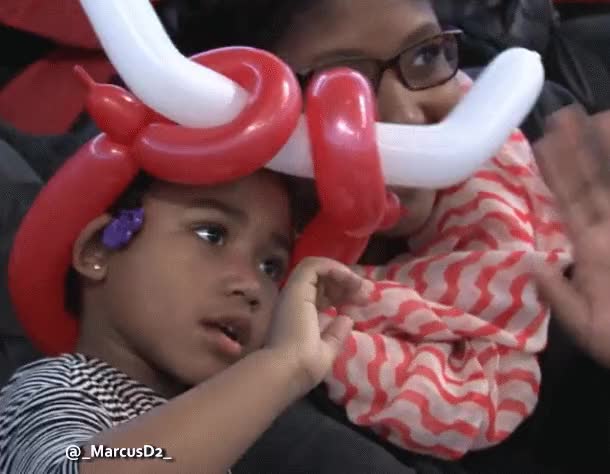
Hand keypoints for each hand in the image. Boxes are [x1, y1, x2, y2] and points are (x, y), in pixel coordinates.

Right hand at [266, 257, 368, 394]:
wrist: (288, 369)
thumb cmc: (304, 366)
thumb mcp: (327, 350)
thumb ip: (336, 334)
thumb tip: (346, 317)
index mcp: (300, 315)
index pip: (321, 295)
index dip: (342, 294)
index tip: (361, 302)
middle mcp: (294, 301)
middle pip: (321, 279)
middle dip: (346, 282)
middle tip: (365, 292)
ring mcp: (294, 292)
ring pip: (317, 268)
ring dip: (341, 274)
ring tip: (359, 286)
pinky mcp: (296, 286)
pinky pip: (314, 265)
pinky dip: (334, 268)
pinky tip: (349, 280)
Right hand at [532, 105, 609, 367]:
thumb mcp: (586, 329)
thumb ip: (558, 294)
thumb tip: (528, 261)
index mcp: (593, 252)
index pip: (570, 201)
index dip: (556, 169)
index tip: (544, 140)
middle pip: (594, 183)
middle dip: (579, 148)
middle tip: (566, 114)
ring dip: (607, 152)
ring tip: (602, 117)